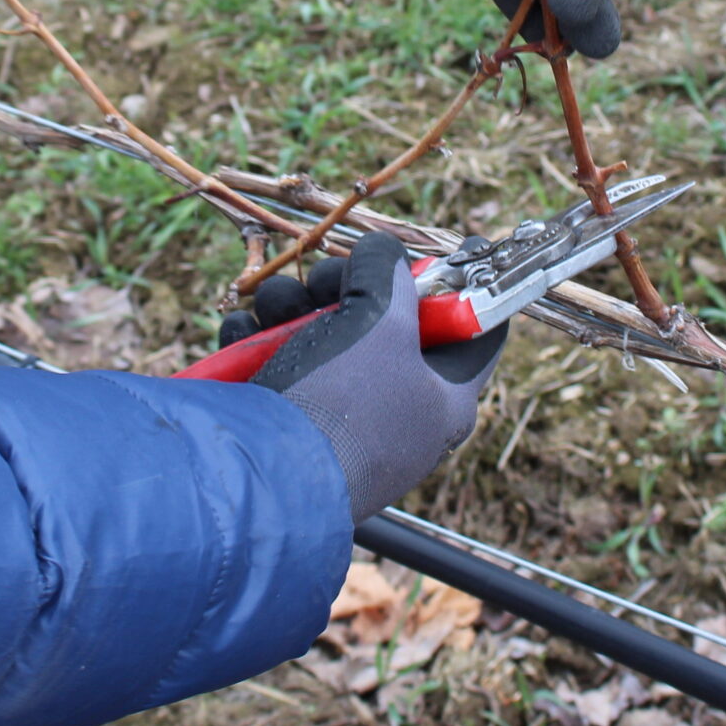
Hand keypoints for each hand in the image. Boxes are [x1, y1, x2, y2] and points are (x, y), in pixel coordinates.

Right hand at [218, 234, 505, 523]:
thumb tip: (380, 252)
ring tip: (278, 306)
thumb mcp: (381, 320)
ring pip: (323, 338)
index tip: (451, 251)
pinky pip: (278, 365)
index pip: (479, 335)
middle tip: (333, 280)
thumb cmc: (342, 400)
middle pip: (386, 327)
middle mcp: (398, 417)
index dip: (465, 286)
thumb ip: (387, 271)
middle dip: (350, 290)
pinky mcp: (285, 427)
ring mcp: (340, 425)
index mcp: (444, 402)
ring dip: (293, 307)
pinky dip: (259, 340)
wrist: (259, 474)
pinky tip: (245, 330)